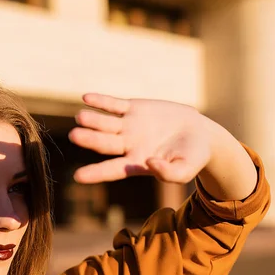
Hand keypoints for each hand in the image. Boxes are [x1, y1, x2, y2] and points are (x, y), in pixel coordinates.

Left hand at [69, 94, 212, 183]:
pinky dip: (101, 101)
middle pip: (104, 143)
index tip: (77, 176)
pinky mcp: (133, 109)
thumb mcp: (186, 169)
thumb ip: (169, 173)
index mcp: (135, 163)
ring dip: (92, 120)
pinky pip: (114, 104)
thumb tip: (149, 163)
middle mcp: (127, 145)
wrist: (200, 133)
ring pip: (105, 123)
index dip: (95, 173)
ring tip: (80, 117)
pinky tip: (86, 98)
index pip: (112, 170)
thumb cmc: (192, 157)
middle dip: (90, 139)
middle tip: (74, 136)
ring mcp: (128, 126)